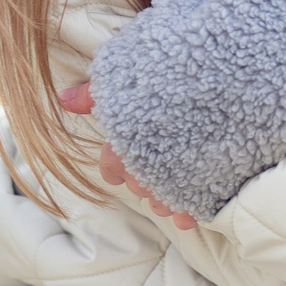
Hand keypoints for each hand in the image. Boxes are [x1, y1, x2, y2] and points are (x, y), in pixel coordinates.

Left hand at [59, 82, 195, 229]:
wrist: (222, 83)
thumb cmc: (169, 73)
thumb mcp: (125, 75)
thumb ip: (93, 93)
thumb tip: (63, 100)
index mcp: (122, 146)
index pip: (110, 169)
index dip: (119, 161)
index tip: (132, 149)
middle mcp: (145, 171)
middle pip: (137, 187)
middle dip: (145, 174)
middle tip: (161, 151)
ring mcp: (176, 185)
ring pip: (163, 202)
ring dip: (168, 191)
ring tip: (181, 170)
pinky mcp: (204, 193)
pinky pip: (192, 212)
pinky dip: (193, 207)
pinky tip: (199, 195)